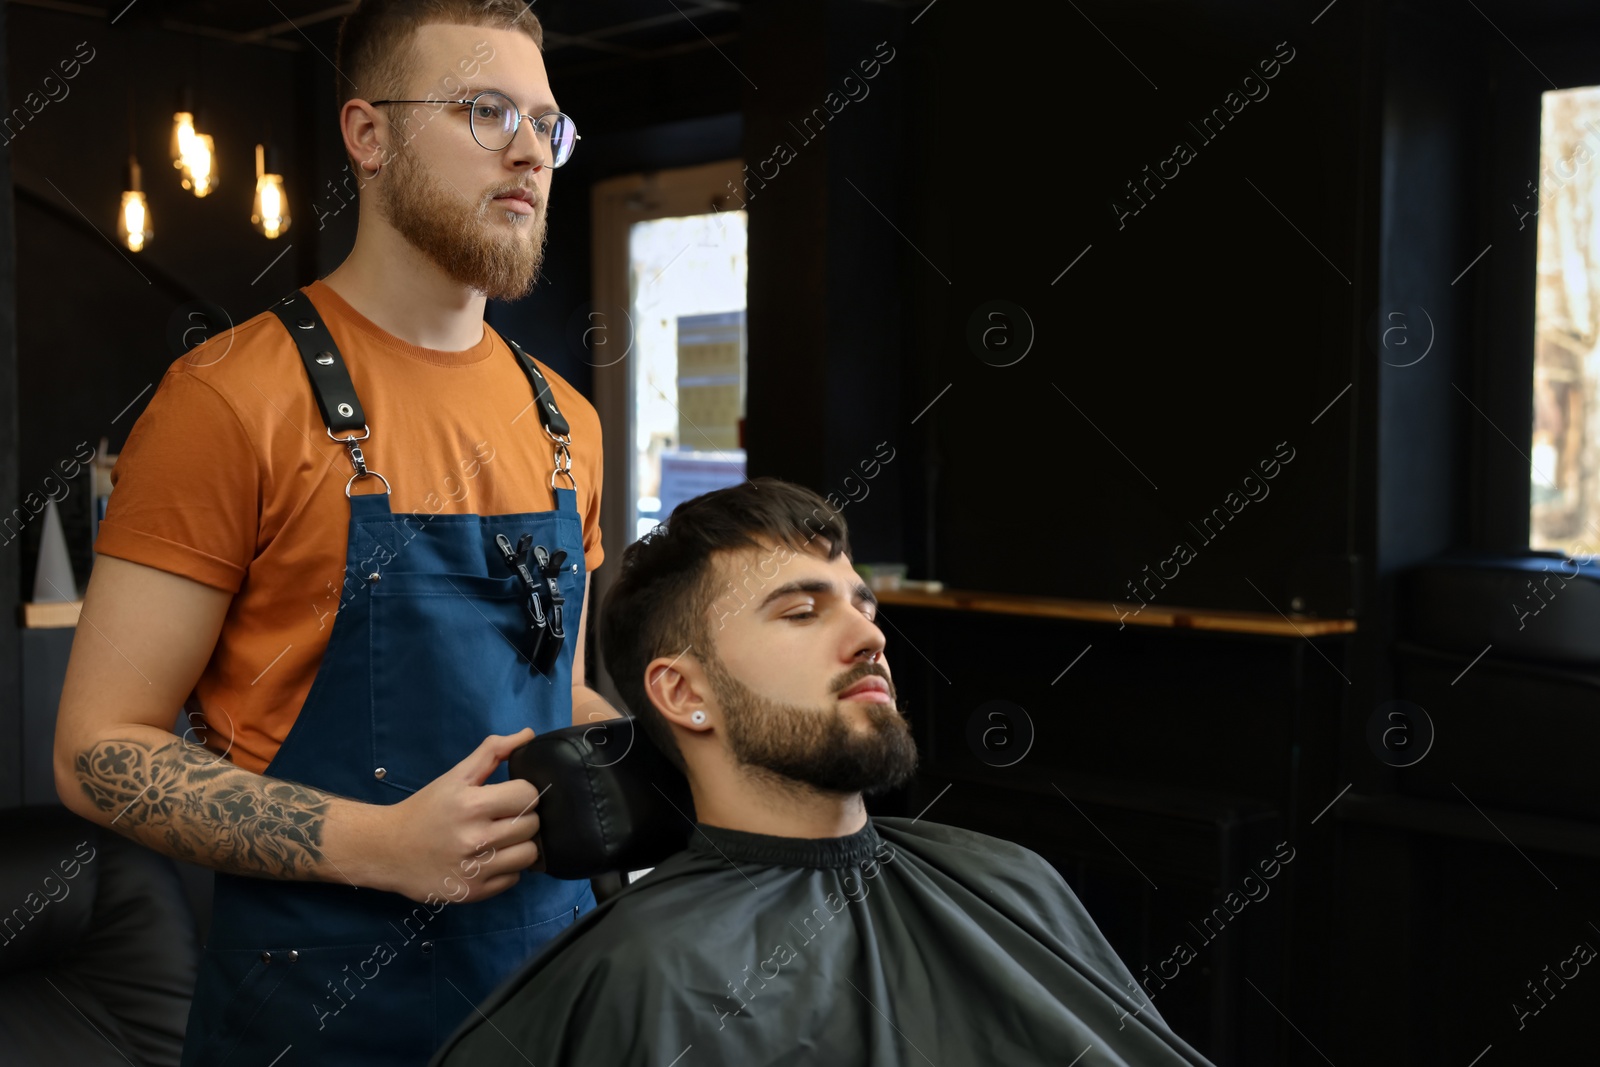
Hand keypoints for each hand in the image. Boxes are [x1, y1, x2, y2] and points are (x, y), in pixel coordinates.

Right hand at [377, 728, 542, 903]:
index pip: (528, 795)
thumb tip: (528, 734)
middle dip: (523, 818)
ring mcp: (475, 869)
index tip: (511, 796)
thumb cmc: (424, 810)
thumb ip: (492, 752)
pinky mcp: (473, 892)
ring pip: (529, 855)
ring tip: (501, 839)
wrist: (387, 849)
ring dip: (520, 845)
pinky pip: (514, 879)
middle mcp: (475, 839)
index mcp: (471, 804)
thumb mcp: (455, 776)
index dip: (524, 792)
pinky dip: (507, 869)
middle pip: (532, 825)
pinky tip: (489, 859)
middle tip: (504, 818)